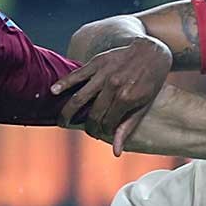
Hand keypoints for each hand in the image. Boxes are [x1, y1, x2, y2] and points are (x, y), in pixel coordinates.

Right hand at [51, 37, 170, 142]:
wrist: (152, 52)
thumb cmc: (150, 82)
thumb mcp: (143, 106)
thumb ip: (127, 128)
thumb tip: (115, 152)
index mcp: (127, 99)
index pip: (106, 124)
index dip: (103, 131)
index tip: (102, 132)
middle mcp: (114, 86)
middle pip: (92, 114)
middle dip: (88, 126)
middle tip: (84, 130)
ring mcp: (104, 74)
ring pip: (79, 97)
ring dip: (67, 112)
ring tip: (61, 122)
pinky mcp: (97, 62)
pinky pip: (77, 75)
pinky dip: (64, 83)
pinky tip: (53, 91)